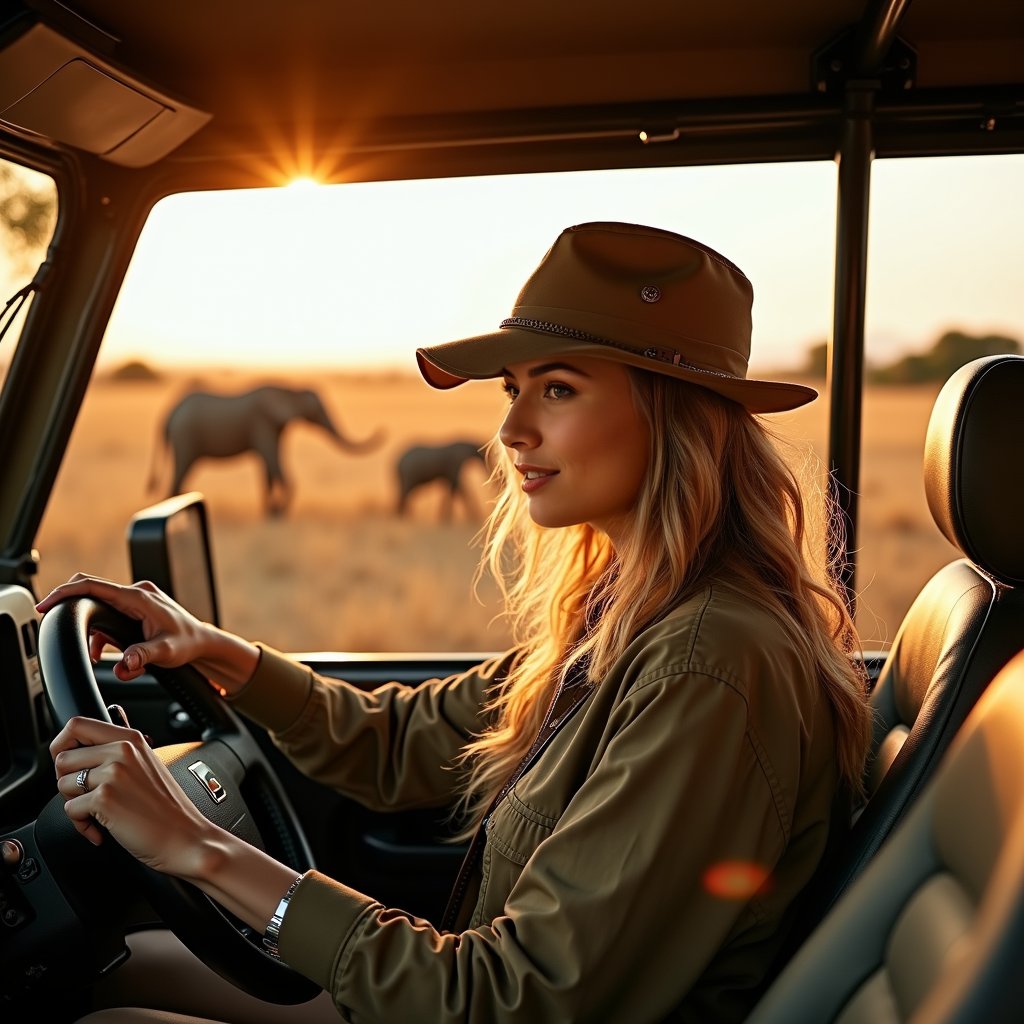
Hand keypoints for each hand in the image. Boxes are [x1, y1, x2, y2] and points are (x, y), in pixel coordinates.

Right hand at [35, 574, 259, 693]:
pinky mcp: (136, 606)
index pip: (94, 586)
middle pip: (92, 589)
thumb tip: (124, 665)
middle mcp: (136, 592)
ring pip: (100, 604)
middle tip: (55, 624)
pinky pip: (109, 612)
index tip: (45, 604)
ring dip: (92, 628)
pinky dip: (102, 631)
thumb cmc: (187, 644)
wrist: (202, 642)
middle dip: (71, 606)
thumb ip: (142, 657)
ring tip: (97, 652)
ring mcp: (136, 598)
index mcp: (139, 598)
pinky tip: (104, 650)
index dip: (65, 592)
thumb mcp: (165, 652)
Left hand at [50, 715, 219, 877]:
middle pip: (62, 758)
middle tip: (86, 796)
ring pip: (62, 784)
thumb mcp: (146, 765)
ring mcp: (113, 773)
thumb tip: (80, 751)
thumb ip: (117, 753)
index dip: (61, 744)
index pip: (77, 725)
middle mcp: (122, 751)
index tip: (67, 762)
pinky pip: (69, 810)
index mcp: (131, 739)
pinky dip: (81, 825)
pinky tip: (102, 828)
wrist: (185, 836)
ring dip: (74, 803)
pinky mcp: (105, 798)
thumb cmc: (167, 808)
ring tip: (98, 813)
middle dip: (67, 781)